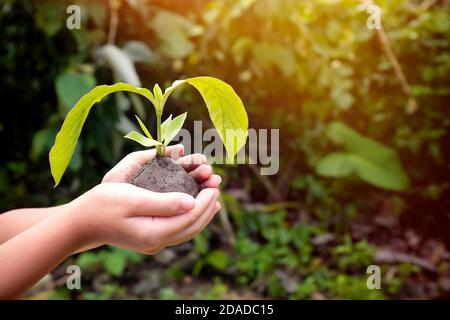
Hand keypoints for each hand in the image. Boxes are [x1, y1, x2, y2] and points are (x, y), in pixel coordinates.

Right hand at [69, 145, 221, 253]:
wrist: (82, 223)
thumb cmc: (104, 205)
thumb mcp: (133, 199)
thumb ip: (164, 202)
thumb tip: (192, 202)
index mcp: (154, 233)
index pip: (190, 216)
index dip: (206, 200)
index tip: (215, 183)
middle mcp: (157, 242)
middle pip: (193, 225)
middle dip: (208, 205)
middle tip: (217, 186)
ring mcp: (153, 243)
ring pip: (188, 230)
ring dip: (203, 214)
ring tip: (214, 199)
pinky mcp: (150, 239)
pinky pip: (178, 230)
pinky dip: (191, 219)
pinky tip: (195, 208)